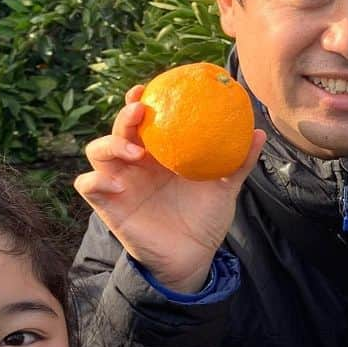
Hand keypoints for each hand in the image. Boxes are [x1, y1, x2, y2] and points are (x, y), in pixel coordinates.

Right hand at [74, 84, 265, 292]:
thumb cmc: (206, 219)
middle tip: (141, 111)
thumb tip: (259, 133)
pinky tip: (117, 184)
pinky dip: (95, 179)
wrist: (194, 257)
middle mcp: (136, 162)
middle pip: (119, 127)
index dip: (140, 100)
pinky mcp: (108, 204)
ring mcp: (120, 181)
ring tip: (135, 152)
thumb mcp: (225, 188)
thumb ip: (239, 162)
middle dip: (125, 115)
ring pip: (97, 150)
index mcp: (160, 152)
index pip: (143, 119)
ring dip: (111, 143)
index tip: (147, 89)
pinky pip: (88, 185)